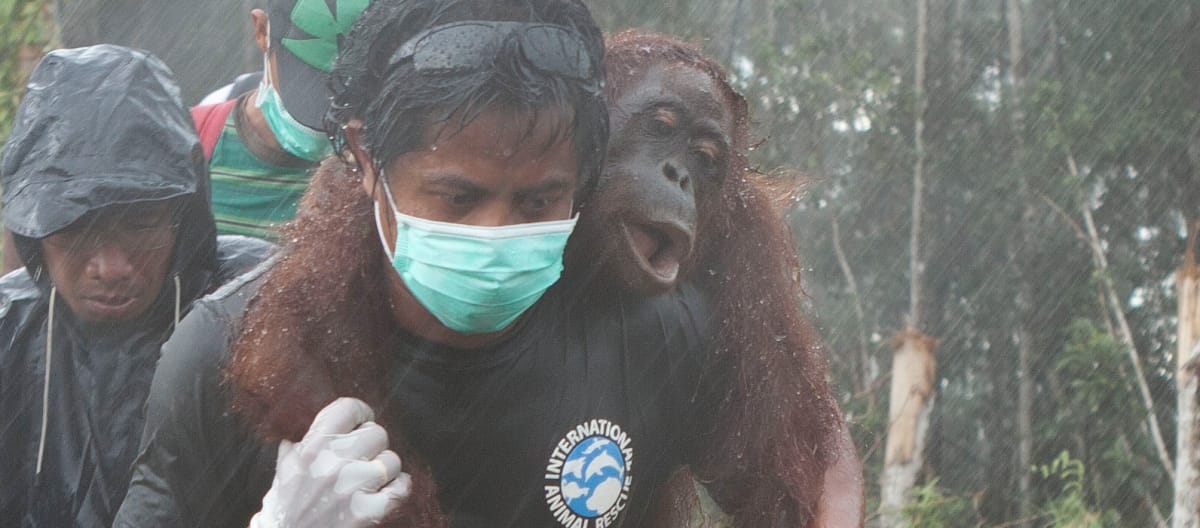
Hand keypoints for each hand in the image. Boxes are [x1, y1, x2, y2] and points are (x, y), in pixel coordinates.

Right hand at [250, 397, 410, 526]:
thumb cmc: (287, 506)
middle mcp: (333, 464)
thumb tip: (312, 426)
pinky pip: (401, 487)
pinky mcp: (366, 512)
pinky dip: (398, 488)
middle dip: (372, 445)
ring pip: (391, 460)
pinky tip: (385, 491)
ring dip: (384, 469)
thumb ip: (303, 444)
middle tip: (363, 457)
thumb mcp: (287, 468)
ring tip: (370, 478)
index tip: (360, 422)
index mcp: (312, 448)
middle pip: (377, 433)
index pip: (348, 408)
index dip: (360, 414)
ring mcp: (352, 488)